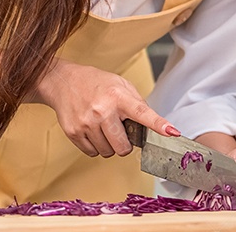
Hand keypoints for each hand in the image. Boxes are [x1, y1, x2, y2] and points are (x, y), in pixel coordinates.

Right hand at [38, 59, 177, 157]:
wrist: (62, 81)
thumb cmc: (95, 83)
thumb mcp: (120, 84)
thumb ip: (137, 103)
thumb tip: (153, 124)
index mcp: (118, 96)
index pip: (142, 112)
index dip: (159, 124)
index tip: (173, 132)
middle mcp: (102, 110)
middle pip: (123, 146)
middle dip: (125, 144)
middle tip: (119, 131)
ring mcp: (86, 123)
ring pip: (107, 152)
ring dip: (109, 145)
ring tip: (102, 127)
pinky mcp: (73, 132)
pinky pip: (92, 153)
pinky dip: (95, 146)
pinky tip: (91, 130)